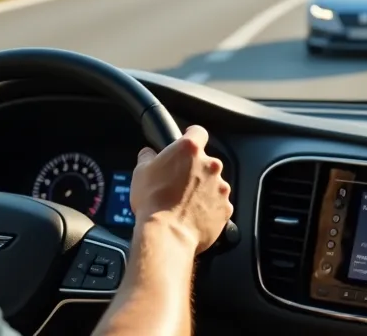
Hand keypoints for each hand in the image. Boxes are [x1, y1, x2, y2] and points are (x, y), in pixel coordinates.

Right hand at [129, 125, 232, 254]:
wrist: (167, 234)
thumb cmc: (153, 202)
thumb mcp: (140, 172)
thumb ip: (148, 156)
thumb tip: (149, 153)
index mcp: (190, 150)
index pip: (198, 132)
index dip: (191, 137)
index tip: (187, 143)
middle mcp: (210, 165)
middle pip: (206, 161)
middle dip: (195, 170)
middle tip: (179, 183)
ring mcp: (221, 187)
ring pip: (214, 184)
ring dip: (203, 190)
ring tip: (185, 204)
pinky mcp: (226, 207)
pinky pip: (219, 204)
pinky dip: (209, 208)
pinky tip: (194, 216)